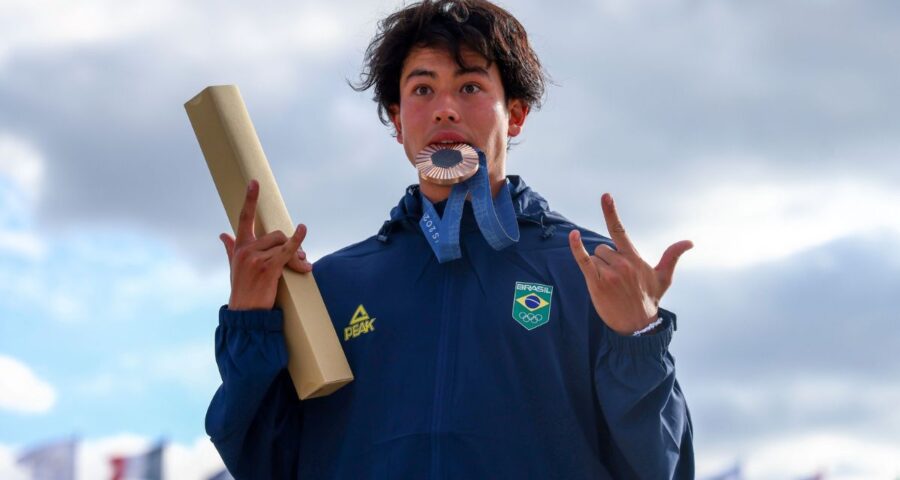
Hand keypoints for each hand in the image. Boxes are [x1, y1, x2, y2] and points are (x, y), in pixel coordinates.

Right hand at [220, 179, 311, 310]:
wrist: (245, 312)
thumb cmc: (242, 289)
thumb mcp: (234, 266)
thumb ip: (230, 248)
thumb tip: (222, 234)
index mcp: (239, 247)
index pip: (244, 218)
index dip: (249, 199)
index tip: (254, 183)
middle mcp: (246, 250)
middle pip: (276, 234)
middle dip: (290, 244)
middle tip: (300, 258)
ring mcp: (256, 258)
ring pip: (283, 244)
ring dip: (298, 254)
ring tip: (303, 265)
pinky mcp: (268, 268)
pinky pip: (286, 251)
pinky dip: (297, 241)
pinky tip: (303, 230)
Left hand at [568, 193, 692, 334]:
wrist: (637, 325)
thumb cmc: (649, 300)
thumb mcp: (663, 277)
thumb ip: (672, 256)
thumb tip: (690, 242)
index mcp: (634, 259)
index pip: (620, 230)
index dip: (611, 212)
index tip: (605, 196)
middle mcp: (622, 263)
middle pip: (603, 248)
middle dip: (606, 260)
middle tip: (617, 280)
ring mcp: (609, 273)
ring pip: (594, 257)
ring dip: (598, 268)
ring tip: (610, 286)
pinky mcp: (597, 283)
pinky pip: (584, 260)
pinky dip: (577, 248)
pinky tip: (573, 236)